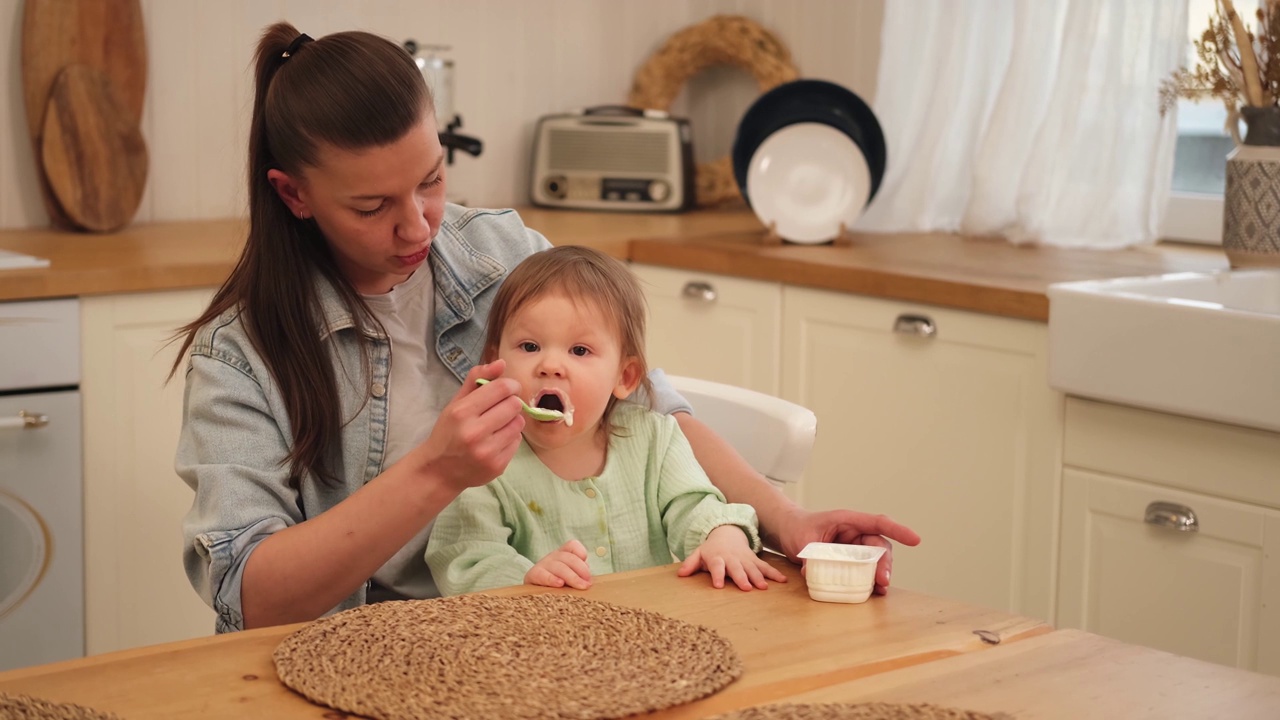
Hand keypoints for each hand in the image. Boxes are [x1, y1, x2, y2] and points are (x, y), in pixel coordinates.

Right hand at [411, 360, 524, 492]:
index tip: (508, 389)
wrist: (438, 471)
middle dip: (511, 403)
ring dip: (512, 421)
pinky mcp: (497, 466)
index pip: (501, 388)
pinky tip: (496, 441)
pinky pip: (517, 442)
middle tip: (501, 408)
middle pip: (514, 405)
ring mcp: (487, 451)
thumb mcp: (455, 403)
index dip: (510, 385)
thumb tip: (501, 363)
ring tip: (498, 425)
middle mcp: (474, 432)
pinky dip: (510, 438)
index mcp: (462, 412)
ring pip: (519, 423)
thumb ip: (476, 380)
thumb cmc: (448, 433)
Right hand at [525, 540, 592, 588]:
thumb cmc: (556, 584)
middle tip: (588, 584)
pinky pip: (542, 575)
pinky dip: (552, 579)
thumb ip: (579, 575)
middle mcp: (553, 556)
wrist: (533, 591)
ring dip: (572, 577)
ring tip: (581, 586)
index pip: (573, 545)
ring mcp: (542, 564)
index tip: (587, 568)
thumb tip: (588, 580)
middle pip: (569, 558)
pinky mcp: (533, 575)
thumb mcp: (569, 576)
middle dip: (581, 570)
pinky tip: (560, 584)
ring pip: (560, 567)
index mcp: (563, 553)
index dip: (581, 554)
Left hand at [677, 525, 787, 590]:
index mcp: (717, 557)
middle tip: (746, 588)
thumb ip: (690, 563)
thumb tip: (680, 574)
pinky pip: (765, 567)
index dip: (717, 575)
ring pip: (752, 568)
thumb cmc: (711, 550)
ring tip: (764, 587)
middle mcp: (732, 559)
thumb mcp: (699, 554)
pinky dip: (774, 573)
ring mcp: (745, 559)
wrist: (727, 533)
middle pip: (737, 568)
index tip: (718, 586)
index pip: (716, 566)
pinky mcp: (755, 560)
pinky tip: (783, 580)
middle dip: (741, 577)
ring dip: (758, 577)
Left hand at [774, 508, 920, 595]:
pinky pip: (865, 570)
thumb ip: (809, 554)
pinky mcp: (850, 561)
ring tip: (881, 588)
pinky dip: (871, 580)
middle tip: (883, 579)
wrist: (789, 531)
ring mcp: (854, 548)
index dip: (898, 530)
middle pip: (879, 546)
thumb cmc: (798, 528)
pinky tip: (875, 592)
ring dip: (881, 573)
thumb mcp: (802, 539)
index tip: (915, 540)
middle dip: (885, 562)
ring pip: (875, 560)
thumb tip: (812, 571)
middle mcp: (855, 534)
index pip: (877, 522)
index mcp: (847, 520)